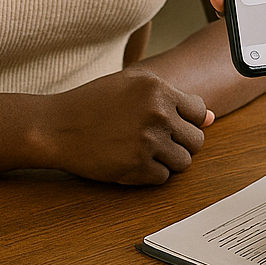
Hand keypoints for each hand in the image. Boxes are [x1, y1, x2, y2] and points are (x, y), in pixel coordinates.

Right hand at [38, 67, 212, 184]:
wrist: (55, 126)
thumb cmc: (92, 103)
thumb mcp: (131, 86)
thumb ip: (171, 99)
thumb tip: (210, 117)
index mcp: (158, 89)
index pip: (199, 111)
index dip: (186, 120)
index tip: (170, 124)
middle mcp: (157, 114)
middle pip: (196, 140)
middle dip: (180, 143)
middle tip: (156, 141)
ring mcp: (147, 142)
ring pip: (184, 162)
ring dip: (168, 161)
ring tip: (144, 151)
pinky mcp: (136, 167)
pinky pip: (163, 178)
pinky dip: (151, 174)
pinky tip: (132, 161)